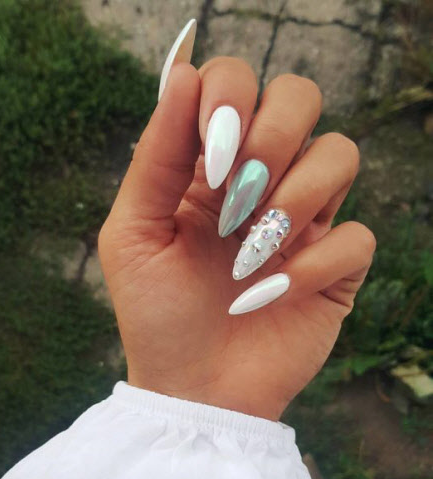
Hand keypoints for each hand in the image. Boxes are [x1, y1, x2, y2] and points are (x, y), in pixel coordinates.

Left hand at [99, 59, 375, 419]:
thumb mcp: (135, 233)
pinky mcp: (335, 265)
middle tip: (237, 197)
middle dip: (273, 135)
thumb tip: (182, 75)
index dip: (230, 98)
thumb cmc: (157, 315)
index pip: (237, 82)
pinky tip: (274, 295)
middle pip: (300, 97)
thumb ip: (155, 157)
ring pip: (340, 152)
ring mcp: (304, 221)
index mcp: (211, 166)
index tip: (213, 154)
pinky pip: (357, 234)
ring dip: (297, 196)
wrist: (192, 389)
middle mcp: (263, 181)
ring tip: (252, 251)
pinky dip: (315, 263)